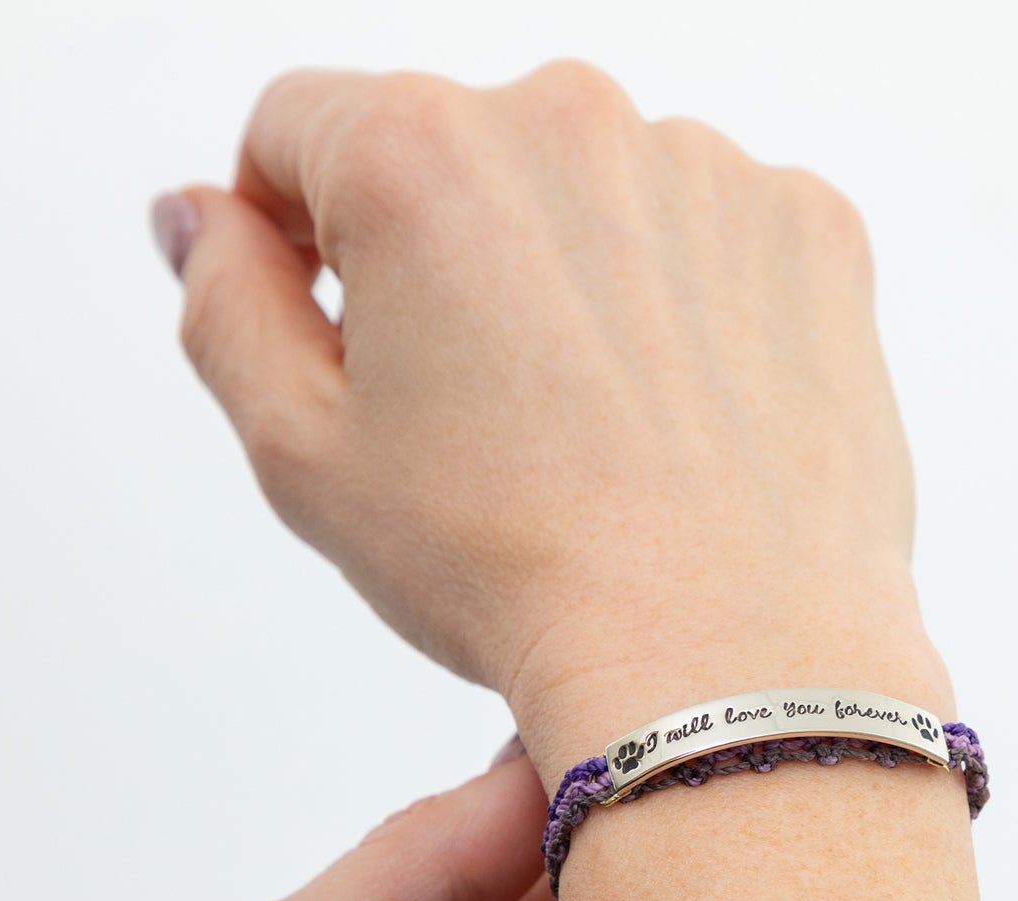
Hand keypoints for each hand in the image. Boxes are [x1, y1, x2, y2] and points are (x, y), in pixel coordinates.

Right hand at [157, 60, 945, 785]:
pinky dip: (688, 301)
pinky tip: (684, 411)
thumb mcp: (305, 457)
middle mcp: (572, 124)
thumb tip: (206, 219)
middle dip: (444, 259)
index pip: (301, 128)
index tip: (338, 316)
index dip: (295, 228)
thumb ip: (226, 305)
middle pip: (459, 156)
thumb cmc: (520, 575)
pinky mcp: (812, 229)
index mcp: (421, 159)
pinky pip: (712, 234)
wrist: (723, 657)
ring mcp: (709, 171)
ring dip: (573, 277)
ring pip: (592, 197)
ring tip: (597, 430)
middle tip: (481, 411)